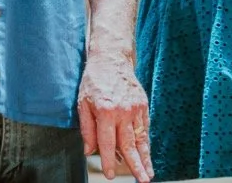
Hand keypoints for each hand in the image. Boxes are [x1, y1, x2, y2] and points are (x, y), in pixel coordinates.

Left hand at [77, 50, 152, 181]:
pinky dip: (146, 144)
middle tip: (141, 181)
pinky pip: (144, 129)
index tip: (110, 175)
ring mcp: (136, 109)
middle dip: (135, 165)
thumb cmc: (94, 81)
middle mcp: (123, 112)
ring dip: (145, 159)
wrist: (111, 59)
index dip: (108, 161)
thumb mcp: (83, 103)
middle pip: (129, 144)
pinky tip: (147, 156)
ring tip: (148, 175)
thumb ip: (87, 129)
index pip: (107, 143)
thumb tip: (89, 151)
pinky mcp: (143, 106)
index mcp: (106, 111)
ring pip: (141, 139)